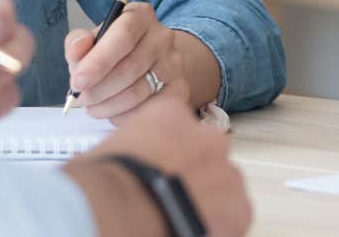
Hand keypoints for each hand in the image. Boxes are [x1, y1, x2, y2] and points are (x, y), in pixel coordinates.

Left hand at [65, 6, 189, 123]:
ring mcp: (174, 63)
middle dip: (97, 89)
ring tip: (92, 106)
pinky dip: (123, 116)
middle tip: (80, 98)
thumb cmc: (115, 51)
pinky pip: (148, 110)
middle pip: (129, 68)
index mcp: (140, 15)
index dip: (98, 61)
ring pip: (136, 93)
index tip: (78, 81)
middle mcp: (162, 36)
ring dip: (106, 105)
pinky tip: (113, 110)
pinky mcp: (179, 88)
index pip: (123, 35)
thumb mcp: (93, 39)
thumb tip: (77, 50)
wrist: (151, 61)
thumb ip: (78, 43)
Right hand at [68, 94, 251, 236]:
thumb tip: (132, 164)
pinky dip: (218, 227)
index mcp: (171, 114)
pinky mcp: (237, 208)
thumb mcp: (112, 147)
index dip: (171, 149)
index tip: (163, 165)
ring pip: (224, 187)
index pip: (180, 123)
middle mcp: (207, 137)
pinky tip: (193, 232)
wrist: (116, 210)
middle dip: (193, 174)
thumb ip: (135, 147)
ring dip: (208, 200)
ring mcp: (226, 172)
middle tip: (171, 196)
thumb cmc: (101, 183)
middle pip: (207, 155)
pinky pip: (234, 218)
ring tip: (182, 219)